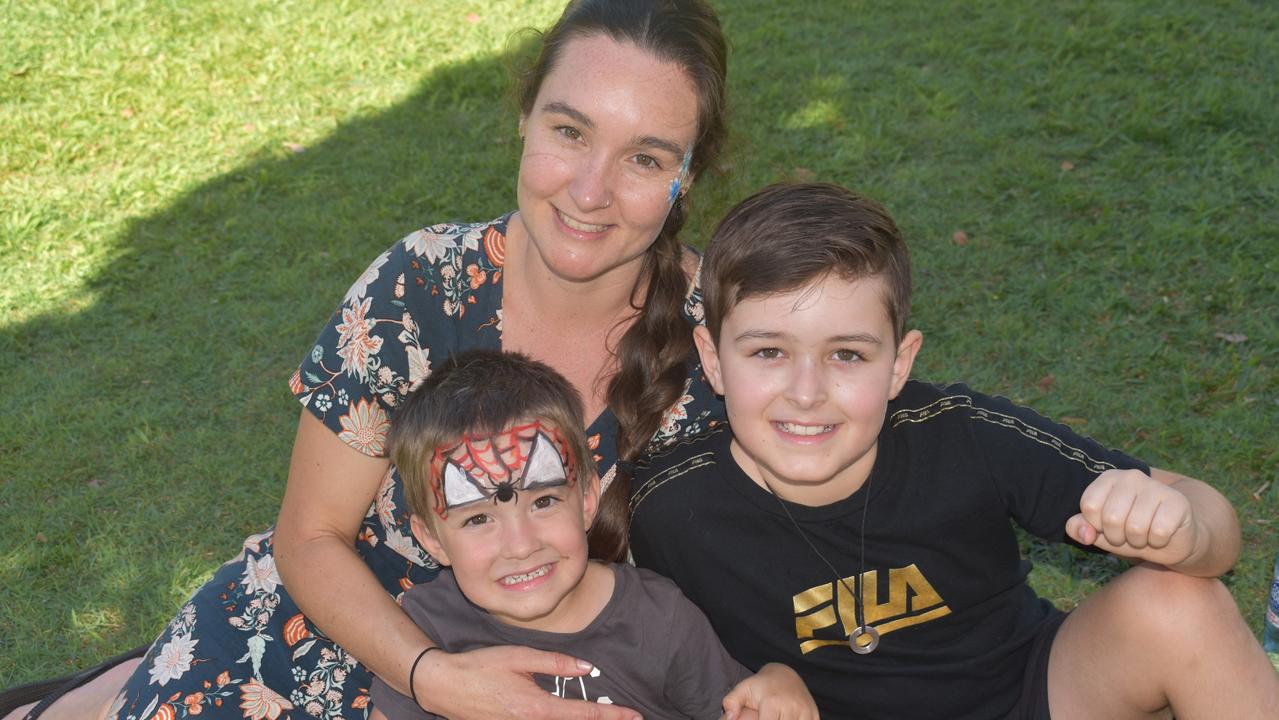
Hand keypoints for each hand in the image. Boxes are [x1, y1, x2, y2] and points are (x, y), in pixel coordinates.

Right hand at [414, 645, 641, 719]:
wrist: (444, 685)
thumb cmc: (481, 667)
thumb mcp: (520, 657)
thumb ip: (556, 663)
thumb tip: (587, 666)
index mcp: (537, 708)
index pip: (583, 715)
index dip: (611, 716)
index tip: (633, 715)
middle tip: (626, 718)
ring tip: (602, 717)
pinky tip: (566, 715)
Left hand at [721, 663, 817, 719]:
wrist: (785, 674)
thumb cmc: (760, 686)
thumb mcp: (742, 689)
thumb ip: (731, 703)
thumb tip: (729, 718)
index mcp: (772, 703)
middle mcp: (791, 707)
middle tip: (768, 717)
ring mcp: (805, 711)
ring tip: (778, 718)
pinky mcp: (815, 715)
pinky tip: (789, 719)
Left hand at [1065, 468, 1197, 566]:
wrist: (1171, 538)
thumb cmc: (1129, 532)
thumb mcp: (1100, 532)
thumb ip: (1079, 529)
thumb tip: (1084, 533)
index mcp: (1108, 478)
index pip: (1089, 506)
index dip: (1096, 526)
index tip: (1107, 526)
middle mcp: (1131, 476)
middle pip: (1111, 518)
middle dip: (1117, 537)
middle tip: (1128, 534)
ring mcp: (1156, 486)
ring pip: (1135, 527)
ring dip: (1138, 541)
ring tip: (1144, 535)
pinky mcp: (1178, 501)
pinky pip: (1159, 532)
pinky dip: (1158, 542)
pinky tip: (1161, 535)